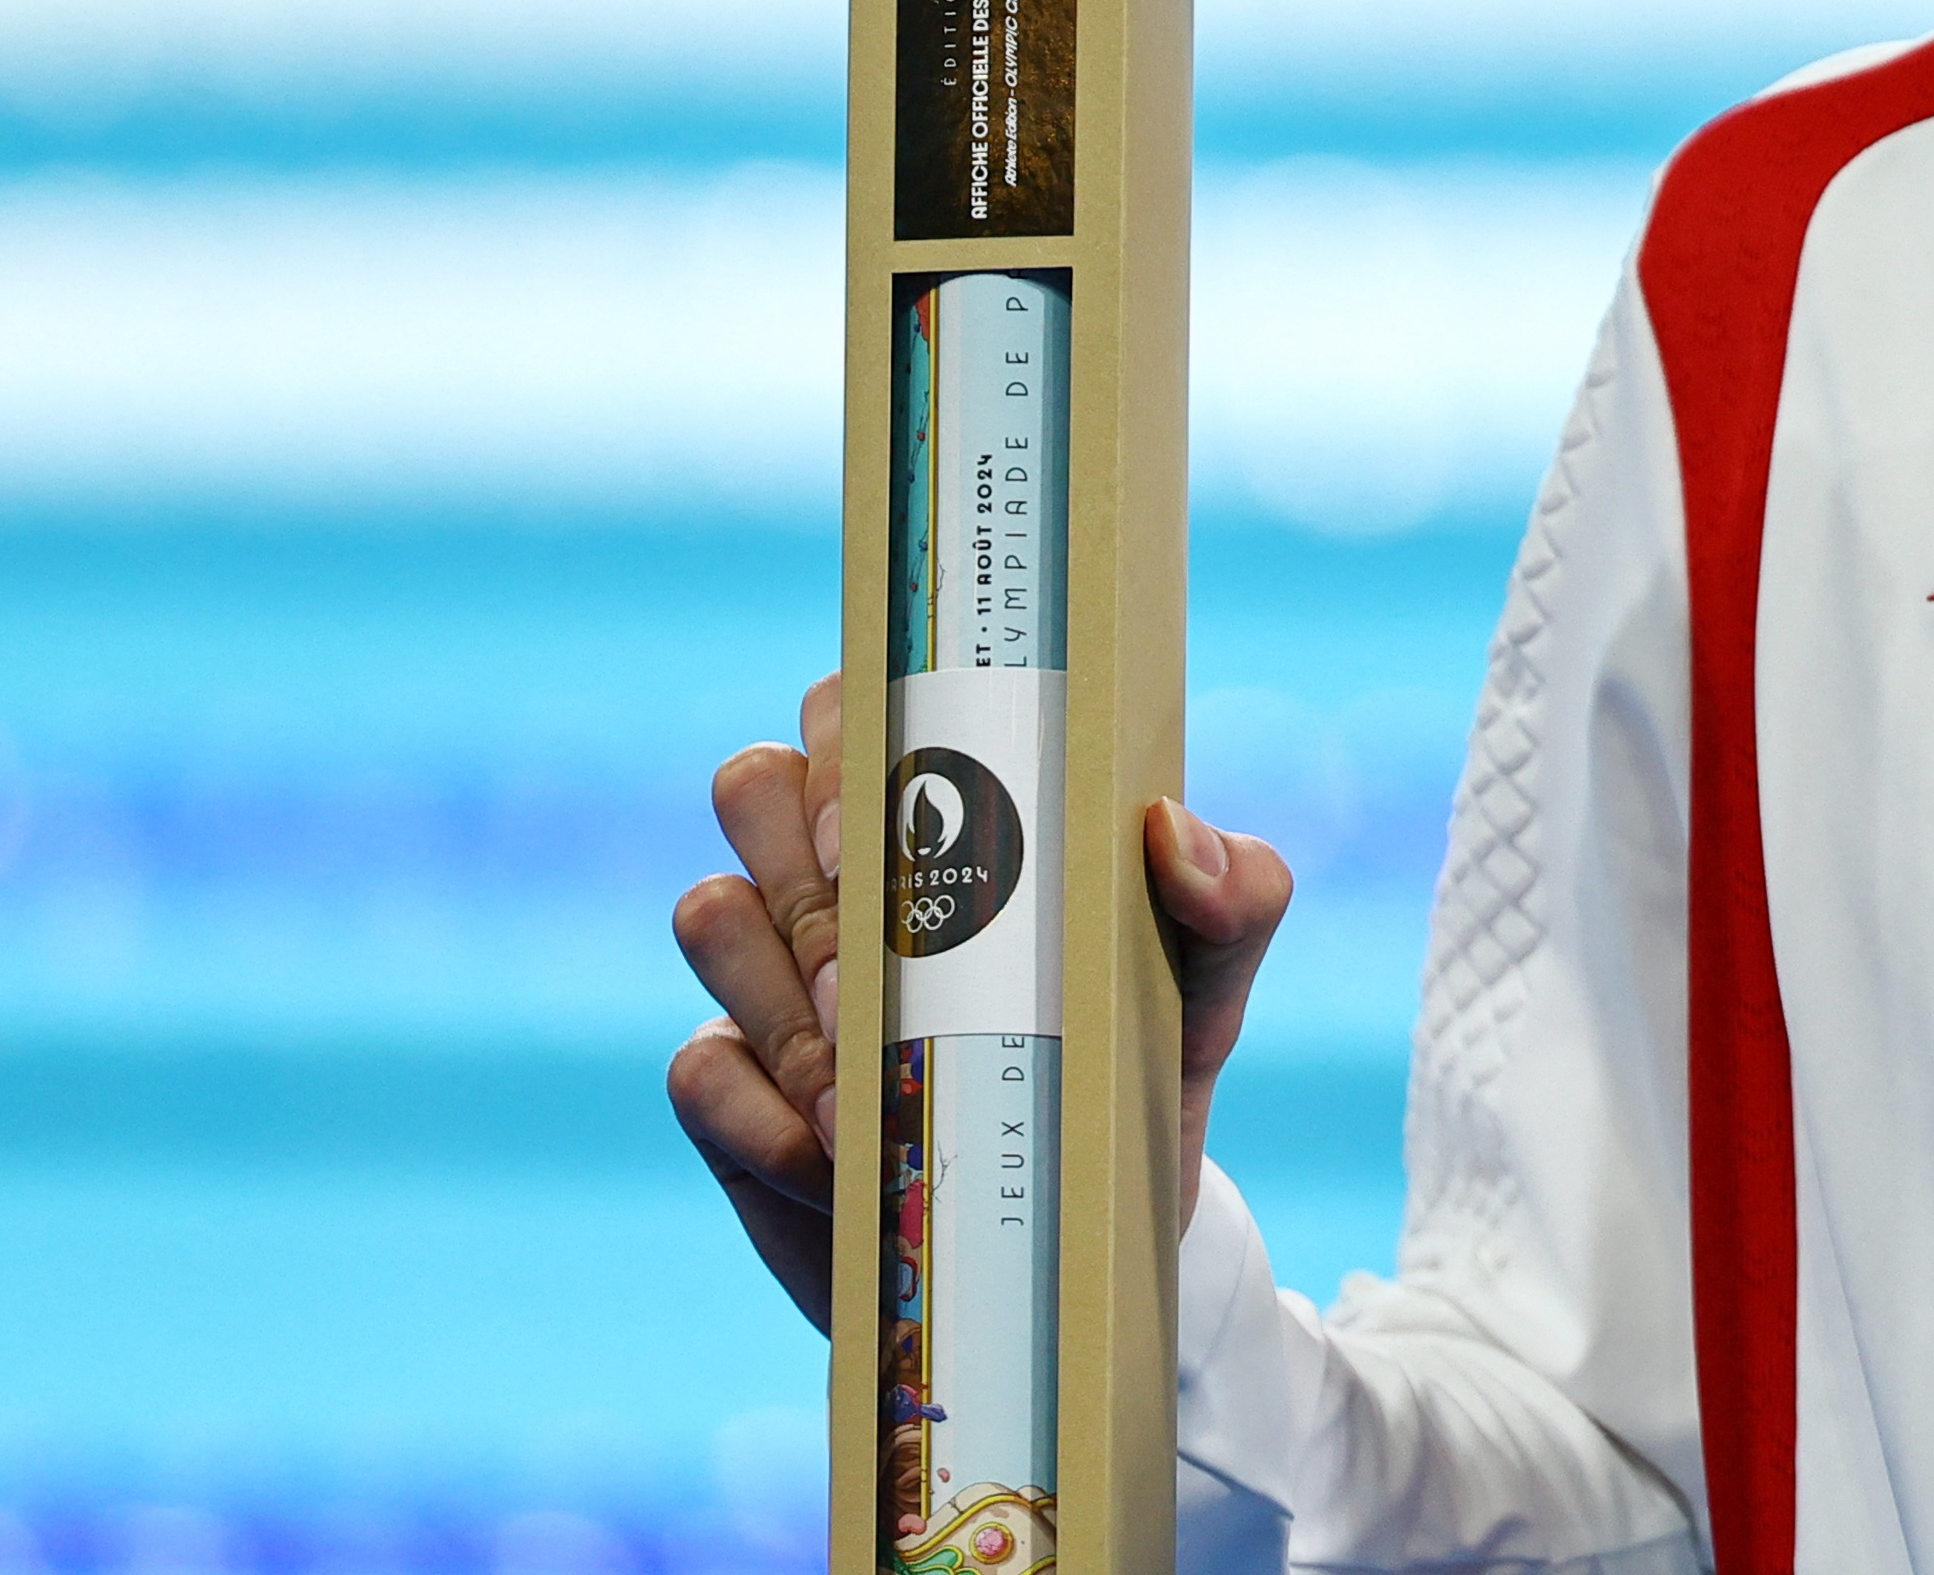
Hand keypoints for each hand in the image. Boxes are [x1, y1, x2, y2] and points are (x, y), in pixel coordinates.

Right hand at [667, 680, 1303, 1338]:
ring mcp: (771, 975)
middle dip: (807, 864)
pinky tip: (839, 1155)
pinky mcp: (737, 1093)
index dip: (850, 736)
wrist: (1083, 1230)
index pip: (854, 701)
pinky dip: (762, 1113)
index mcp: (940, 805)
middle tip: (879, 963)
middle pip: (752, 785)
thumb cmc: (1138, 1060)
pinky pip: (697, 1066)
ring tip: (873, 1083)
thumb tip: (1173, 831)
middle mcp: (836, 870)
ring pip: (712, 915)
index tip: (895, 815)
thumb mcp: (1209, 984)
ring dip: (790, 1001)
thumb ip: (1235, 896)